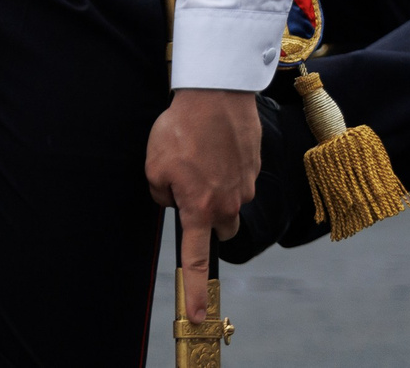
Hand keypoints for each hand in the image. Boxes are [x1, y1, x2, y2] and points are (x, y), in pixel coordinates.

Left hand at [144, 88, 259, 323]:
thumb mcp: (153, 164)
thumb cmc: (181, 129)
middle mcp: (229, 204)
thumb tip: (172, 199)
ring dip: (216, 189)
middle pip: (220, 228)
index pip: (196, 259)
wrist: (216, 95)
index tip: (197, 315)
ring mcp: (247, 186)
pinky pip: (239, 177)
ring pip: (230, 201)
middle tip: (190, 187)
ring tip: (198, 155)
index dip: (195, 289)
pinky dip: (226, 166)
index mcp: (200, 208)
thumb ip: (161, 192)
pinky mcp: (256, 167)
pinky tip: (213, 144)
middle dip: (207, 218)